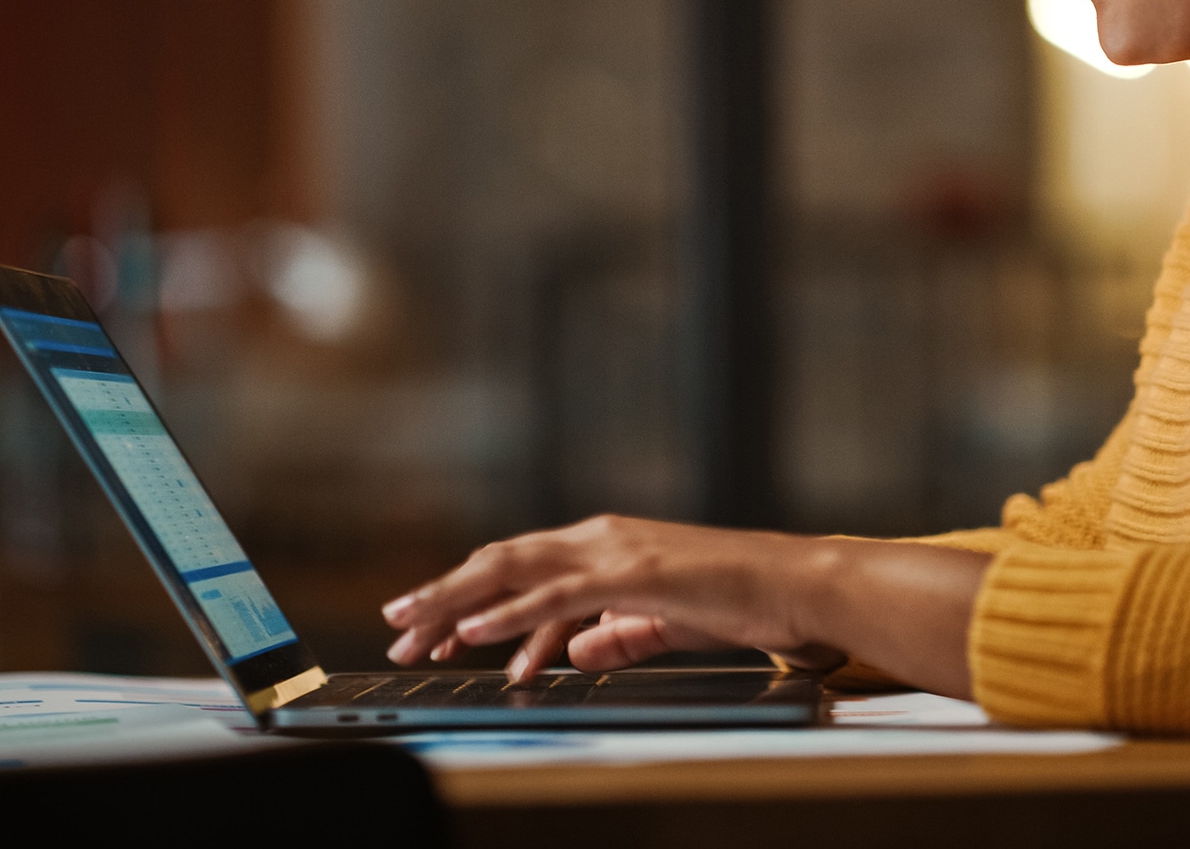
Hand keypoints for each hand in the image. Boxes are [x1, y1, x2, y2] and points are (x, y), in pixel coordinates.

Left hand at [381, 515, 816, 677]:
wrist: (792, 584)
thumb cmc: (738, 599)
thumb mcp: (662, 621)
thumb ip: (616, 632)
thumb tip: (572, 651)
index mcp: (605, 546)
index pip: (519, 568)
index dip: (466, 596)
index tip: (426, 630)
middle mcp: (600, 538)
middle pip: (500, 562)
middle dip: (441, 595)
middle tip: (396, 629)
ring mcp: (615, 551)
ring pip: (514, 571)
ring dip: (457, 602)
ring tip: (414, 631)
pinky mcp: (633, 574)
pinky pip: (557, 596)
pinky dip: (509, 614)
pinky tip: (474, 632)